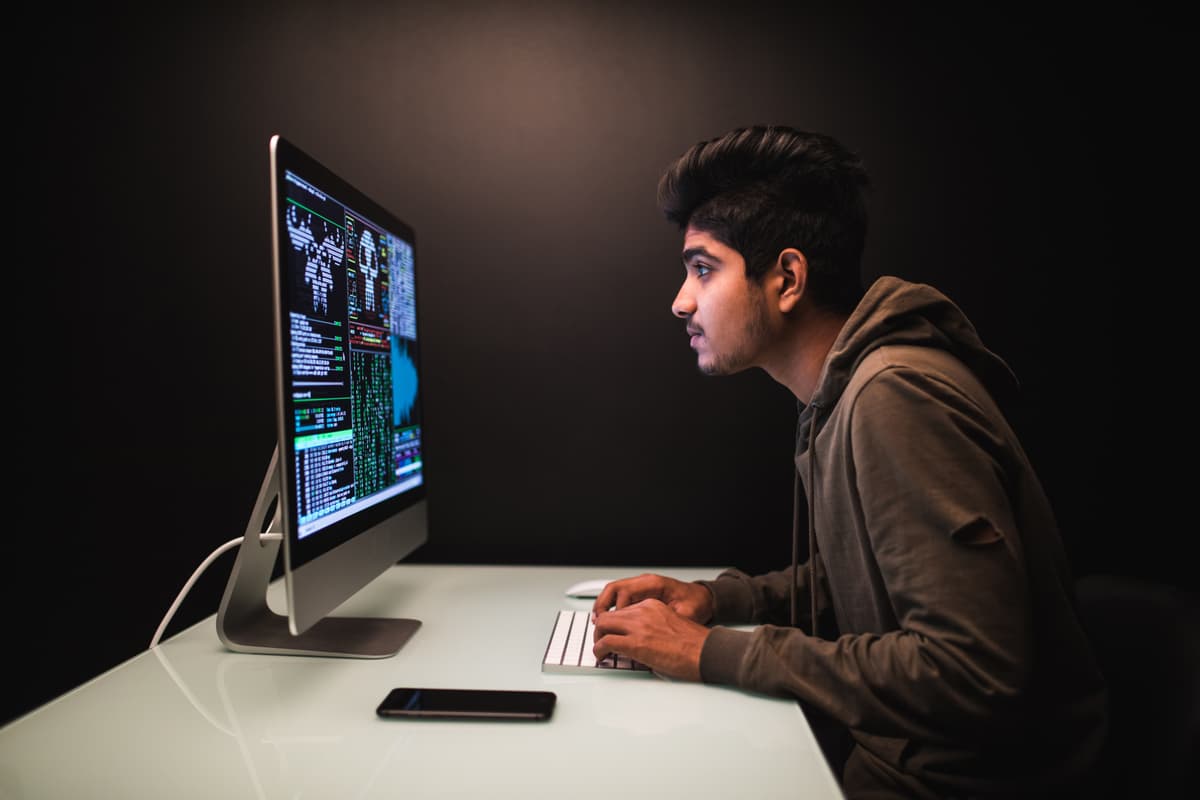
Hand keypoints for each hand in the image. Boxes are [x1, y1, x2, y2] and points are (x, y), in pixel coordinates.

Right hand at [592, 573, 713, 623]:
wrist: (704, 598)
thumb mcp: (686, 614)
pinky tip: (609, 621)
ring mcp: (642, 587)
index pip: (625, 592)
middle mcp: (646, 582)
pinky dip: (611, 608)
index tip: (612, 626)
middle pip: (614, 589)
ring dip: (604, 607)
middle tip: (598, 626)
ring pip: (614, 592)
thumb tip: (650, 636)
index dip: (616, 610)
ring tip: (598, 624)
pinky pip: (620, 598)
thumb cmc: (697, 604)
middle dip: (603, 607)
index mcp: (655, 584)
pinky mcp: (641, 594)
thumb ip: (667, 622)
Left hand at [592, 599, 710, 681]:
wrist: (706, 651)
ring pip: (604, 625)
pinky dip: (599, 650)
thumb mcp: (671, 624)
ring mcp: (638, 626)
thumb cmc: (695, 644)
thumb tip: (642, 640)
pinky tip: (602, 656)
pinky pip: (606, 642)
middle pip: (610, 615)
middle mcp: (643, 611)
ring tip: (600, 650)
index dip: (615, 622)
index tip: (612, 631)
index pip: (623, 610)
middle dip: (602, 629)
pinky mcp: (636, 643)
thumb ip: (653, 626)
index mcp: (653, 606)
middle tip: (601, 640)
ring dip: (598, 639)